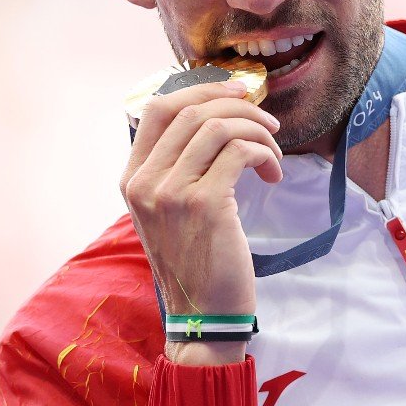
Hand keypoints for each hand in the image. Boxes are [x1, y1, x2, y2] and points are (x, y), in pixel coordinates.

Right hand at [122, 80, 281, 365]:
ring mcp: (171, 193)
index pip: (156, 108)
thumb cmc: (194, 263)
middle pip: (190, 110)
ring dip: (257, 131)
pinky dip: (263, 153)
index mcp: (132, 179)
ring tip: (274, 154)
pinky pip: (239, 151)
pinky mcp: (205, 204)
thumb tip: (212, 121)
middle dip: (238, 106)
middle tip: (268, 122)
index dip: (200, 89)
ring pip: (217, 126)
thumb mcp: (167, 213)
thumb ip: (174, 170)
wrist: (202, 316)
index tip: (238, 92)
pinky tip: (272, 173)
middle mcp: (145, 182)